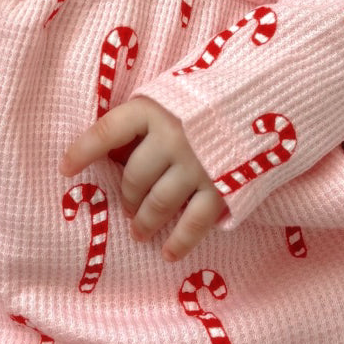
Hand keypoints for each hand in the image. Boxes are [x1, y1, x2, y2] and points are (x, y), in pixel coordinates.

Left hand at [60, 97, 226, 261]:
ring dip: (145, 222)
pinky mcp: (223, 187)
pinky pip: (194, 222)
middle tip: (127, 206)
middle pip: (134, 176)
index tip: (65, 169)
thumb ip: (154, 115)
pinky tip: (168, 253)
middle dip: (127, 196)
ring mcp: (198, 165)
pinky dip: (179, 241)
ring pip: (158, 204)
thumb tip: (122, 147)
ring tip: (139, 232)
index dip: (83, 151)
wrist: (278, 90)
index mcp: (156, 107)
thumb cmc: (221, 90)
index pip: (107, 132)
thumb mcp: (180, 91)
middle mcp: (172, 137)